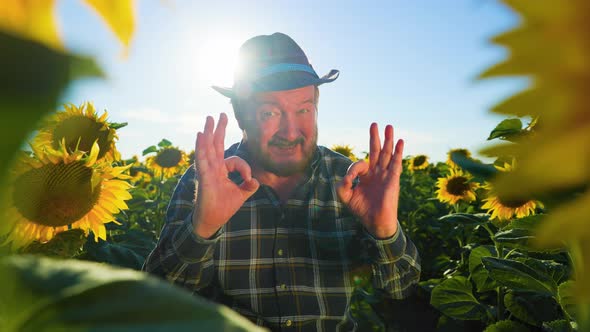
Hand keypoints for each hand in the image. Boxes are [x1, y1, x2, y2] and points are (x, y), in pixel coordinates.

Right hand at [192, 113, 259, 237]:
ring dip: (209, 133)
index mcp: (221, 171)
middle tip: (219, 114)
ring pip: (208, 148)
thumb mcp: (241, 195)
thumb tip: (256, 180)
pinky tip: (201, 135)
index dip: (244, 167)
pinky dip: (201, 147)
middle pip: (216, 145)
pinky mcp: (204, 177)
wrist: (213, 221)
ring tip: (209, 119)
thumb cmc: (223, 207)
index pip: (234, 159)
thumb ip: (249, 186)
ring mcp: (207, 171)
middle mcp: (213, 168)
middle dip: (219, 129)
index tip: (249, 178)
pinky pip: (202, 160)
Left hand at [336, 123, 403, 238]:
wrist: (375, 222)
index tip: (351, 179)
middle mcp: (377, 173)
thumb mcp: (345, 196)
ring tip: (390, 126)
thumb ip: (343, 184)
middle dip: (375, 137)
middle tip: (374, 124)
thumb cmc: (361, 210)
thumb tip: (349, 175)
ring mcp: (386, 175)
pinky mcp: (393, 180)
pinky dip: (398, 152)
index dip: (355, 168)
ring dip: (388, 140)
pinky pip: (396, 163)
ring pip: (387, 154)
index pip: (360, 163)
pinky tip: (400, 141)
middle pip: (376, 151)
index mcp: (366, 176)